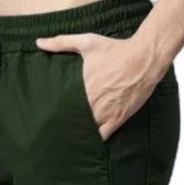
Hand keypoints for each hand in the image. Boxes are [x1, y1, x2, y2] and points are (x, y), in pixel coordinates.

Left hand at [36, 32, 166, 140]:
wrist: (143, 59)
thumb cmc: (116, 50)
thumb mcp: (87, 42)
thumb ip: (61, 43)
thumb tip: (40, 43)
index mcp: (81, 88)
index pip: (62, 107)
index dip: (55, 112)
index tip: (49, 115)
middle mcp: (91, 104)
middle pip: (73, 121)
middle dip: (66, 124)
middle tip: (56, 129)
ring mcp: (105, 113)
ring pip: (86, 131)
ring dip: (79, 133)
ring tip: (71, 137)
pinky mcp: (118, 119)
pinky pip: (103, 136)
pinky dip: (96, 139)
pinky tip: (90, 141)